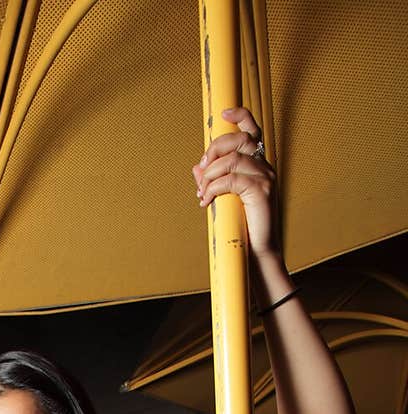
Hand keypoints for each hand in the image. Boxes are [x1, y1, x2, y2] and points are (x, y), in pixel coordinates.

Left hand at [192, 106, 279, 259]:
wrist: (256, 252)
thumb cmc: (241, 227)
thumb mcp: (223, 199)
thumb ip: (212, 181)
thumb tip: (197, 167)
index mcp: (257, 164)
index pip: (252, 130)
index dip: (240, 116)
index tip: (223, 112)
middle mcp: (264, 166)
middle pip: (238, 140)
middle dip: (213, 151)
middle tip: (201, 173)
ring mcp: (265, 177)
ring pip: (232, 159)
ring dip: (210, 175)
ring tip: (203, 193)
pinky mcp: (261, 191)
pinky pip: (231, 180)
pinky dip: (214, 188)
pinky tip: (207, 201)